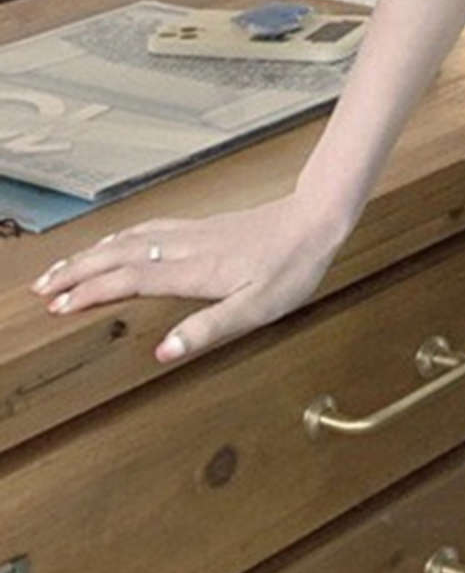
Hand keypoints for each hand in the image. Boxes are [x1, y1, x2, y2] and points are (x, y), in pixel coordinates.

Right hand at [30, 196, 351, 364]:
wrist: (316, 220)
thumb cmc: (292, 267)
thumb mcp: (258, 308)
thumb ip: (209, 329)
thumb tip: (163, 352)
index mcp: (193, 271)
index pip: (128, 280)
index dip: (90, 292)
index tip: (57, 306)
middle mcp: (186, 248)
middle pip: (117, 256)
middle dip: (75, 270)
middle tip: (40, 287)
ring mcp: (193, 233)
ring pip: (130, 239)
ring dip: (92, 252)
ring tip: (63, 266)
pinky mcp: (204, 226)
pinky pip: (149, 229)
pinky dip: (120, 237)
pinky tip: (117, 240)